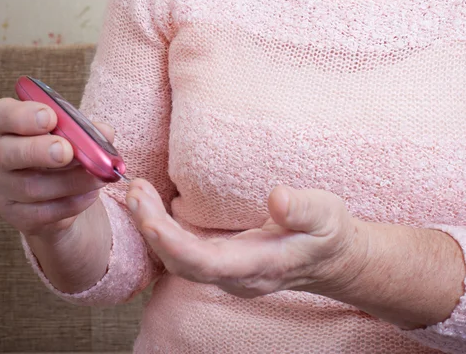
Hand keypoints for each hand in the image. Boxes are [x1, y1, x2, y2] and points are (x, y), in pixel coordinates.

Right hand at [0, 97, 112, 237]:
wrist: (58, 192)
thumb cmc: (63, 148)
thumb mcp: (72, 132)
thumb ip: (86, 129)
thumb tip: (105, 133)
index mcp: (9, 125)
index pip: (1, 114)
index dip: (22, 116)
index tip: (50, 116)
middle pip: (6, 153)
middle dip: (39, 151)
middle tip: (66, 151)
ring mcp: (4, 189)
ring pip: (31, 187)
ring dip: (70, 181)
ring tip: (96, 174)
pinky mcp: (18, 215)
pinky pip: (43, 213)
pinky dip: (72, 203)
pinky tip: (90, 194)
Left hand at [126, 180, 369, 298]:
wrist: (331, 258)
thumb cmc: (328, 234)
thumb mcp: (326, 215)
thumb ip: (303, 209)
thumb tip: (277, 197)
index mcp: (260, 266)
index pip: (206, 263)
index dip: (173, 243)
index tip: (148, 216)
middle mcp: (236, 276)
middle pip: (182, 264)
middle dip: (151, 230)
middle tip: (134, 190)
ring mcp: (227, 272)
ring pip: (178, 260)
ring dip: (152, 228)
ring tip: (137, 192)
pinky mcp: (221, 261)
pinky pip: (183, 252)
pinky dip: (162, 230)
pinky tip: (151, 205)